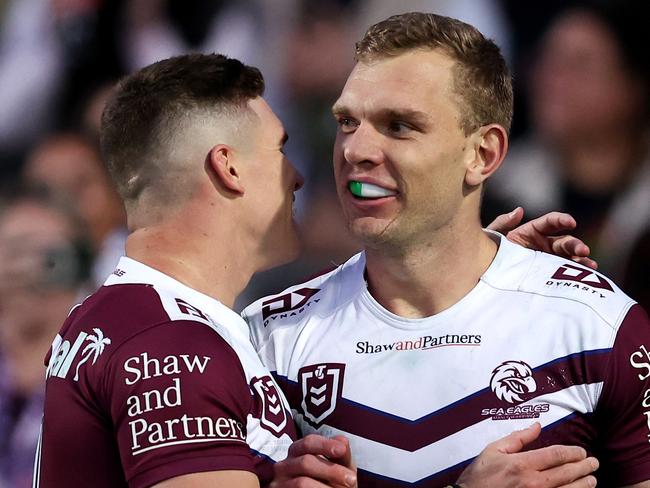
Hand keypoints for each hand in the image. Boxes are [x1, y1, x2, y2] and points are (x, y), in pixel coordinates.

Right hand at [271, 434, 356, 487]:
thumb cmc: (328, 482)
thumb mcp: (338, 467)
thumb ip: (341, 455)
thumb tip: (343, 441)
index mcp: (297, 451)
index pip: (309, 442)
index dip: (325, 444)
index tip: (342, 450)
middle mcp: (284, 465)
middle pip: (306, 462)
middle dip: (332, 470)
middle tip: (352, 480)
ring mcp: (279, 482)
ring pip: (302, 482)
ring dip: (325, 487)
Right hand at [456, 423, 597, 487]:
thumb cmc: (480, 476)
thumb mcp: (493, 450)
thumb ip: (517, 438)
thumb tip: (536, 426)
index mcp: (522, 464)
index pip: (556, 455)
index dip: (572, 452)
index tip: (580, 451)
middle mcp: (533, 482)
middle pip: (566, 473)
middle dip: (583, 467)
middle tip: (593, 463)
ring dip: (583, 485)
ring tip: (592, 480)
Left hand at [488, 207, 596, 268]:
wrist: (485, 276)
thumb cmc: (488, 253)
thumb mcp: (492, 237)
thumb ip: (503, 223)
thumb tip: (520, 210)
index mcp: (532, 232)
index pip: (550, 222)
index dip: (561, 220)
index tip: (571, 222)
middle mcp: (544, 245)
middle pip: (564, 241)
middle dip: (575, 244)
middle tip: (583, 250)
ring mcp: (548, 260)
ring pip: (569, 257)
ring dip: (581, 259)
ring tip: (590, 265)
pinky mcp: (549, 275)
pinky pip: (565, 274)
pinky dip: (578, 274)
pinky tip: (588, 275)